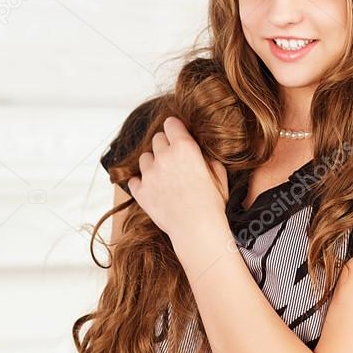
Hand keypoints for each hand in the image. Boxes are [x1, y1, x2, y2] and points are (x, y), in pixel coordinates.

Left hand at [127, 116, 228, 242]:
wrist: (197, 229)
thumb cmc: (211, 204)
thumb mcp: (218, 174)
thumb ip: (206, 157)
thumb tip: (200, 152)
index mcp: (185, 148)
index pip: (171, 124)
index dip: (175, 129)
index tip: (176, 135)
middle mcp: (164, 157)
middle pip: (157, 139)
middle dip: (165, 147)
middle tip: (173, 161)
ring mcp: (149, 174)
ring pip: (144, 158)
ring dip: (153, 164)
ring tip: (164, 177)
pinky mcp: (140, 191)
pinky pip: (134, 179)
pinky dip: (141, 183)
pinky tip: (153, 189)